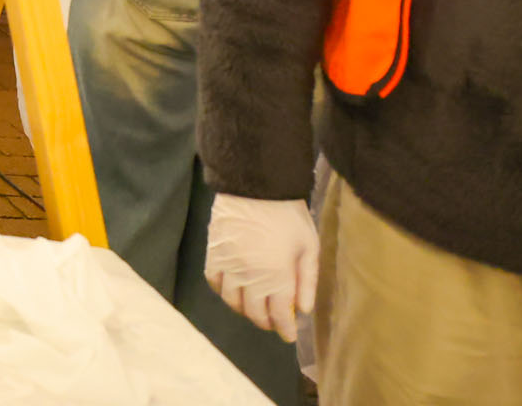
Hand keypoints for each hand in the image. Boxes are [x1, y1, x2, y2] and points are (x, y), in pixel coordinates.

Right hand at [205, 195, 319, 342]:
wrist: (255, 186)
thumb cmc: (288, 216)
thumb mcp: (309, 248)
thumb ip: (307, 281)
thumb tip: (304, 309)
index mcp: (276, 278)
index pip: (279, 316)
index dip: (285, 329)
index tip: (289, 335)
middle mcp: (249, 278)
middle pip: (254, 313)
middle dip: (266, 321)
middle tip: (274, 321)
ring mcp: (228, 266)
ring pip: (232, 301)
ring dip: (244, 309)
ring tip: (254, 307)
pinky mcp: (213, 254)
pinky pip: (214, 282)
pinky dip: (223, 291)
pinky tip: (233, 289)